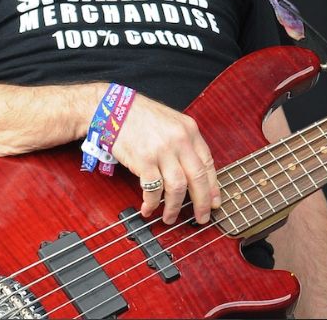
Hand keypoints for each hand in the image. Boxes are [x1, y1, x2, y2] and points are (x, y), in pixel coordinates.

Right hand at [108, 94, 219, 225]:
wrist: (112, 109)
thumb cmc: (139, 116)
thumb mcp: (170, 122)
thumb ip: (184, 143)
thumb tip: (192, 173)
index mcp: (189, 130)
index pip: (207, 163)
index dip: (212, 187)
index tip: (214, 202)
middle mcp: (179, 140)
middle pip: (197, 178)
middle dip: (201, 203)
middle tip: (201, 218)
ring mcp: (162, 150)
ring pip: (177, 188)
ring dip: (174, 208)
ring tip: (170, 217)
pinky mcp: (144, 160)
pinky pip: (153, 189)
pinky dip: (152, 203)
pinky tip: (149, 208)